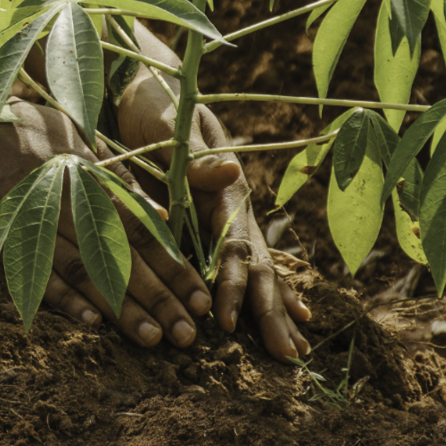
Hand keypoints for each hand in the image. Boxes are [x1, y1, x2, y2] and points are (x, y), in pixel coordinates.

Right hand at [0, 99, 215, 347]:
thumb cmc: (14, 124)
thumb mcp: (69, 131)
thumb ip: (111, 170)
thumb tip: (154, 212)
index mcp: (85, 170)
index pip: (138, 225)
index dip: (171, 263)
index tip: (197, 294)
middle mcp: (64, 195)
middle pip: (119, 252)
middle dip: (158, 294)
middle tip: (189, 333)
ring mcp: (31, 215)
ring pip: (83, 267)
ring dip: (119, 306)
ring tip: (152, 338)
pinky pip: (32, 268)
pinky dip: (62, 296)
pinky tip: (91, 322)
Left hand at [117, 64, 311, 362]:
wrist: (151, 87)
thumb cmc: (156, 103)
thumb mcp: (171, 122)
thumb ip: (196, 153)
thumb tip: (234, 171)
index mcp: (224, 184)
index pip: (233, 242)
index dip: (235, 282)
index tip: (229, 321)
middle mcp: (232, 201)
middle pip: (256, 261)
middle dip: (270, 309)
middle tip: (288, 357)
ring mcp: (227, 210)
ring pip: (256, 264)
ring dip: (274, 306)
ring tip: (294, 348)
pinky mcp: (213, 214)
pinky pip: (240, 257)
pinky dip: (262, 286)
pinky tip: (285, 310)